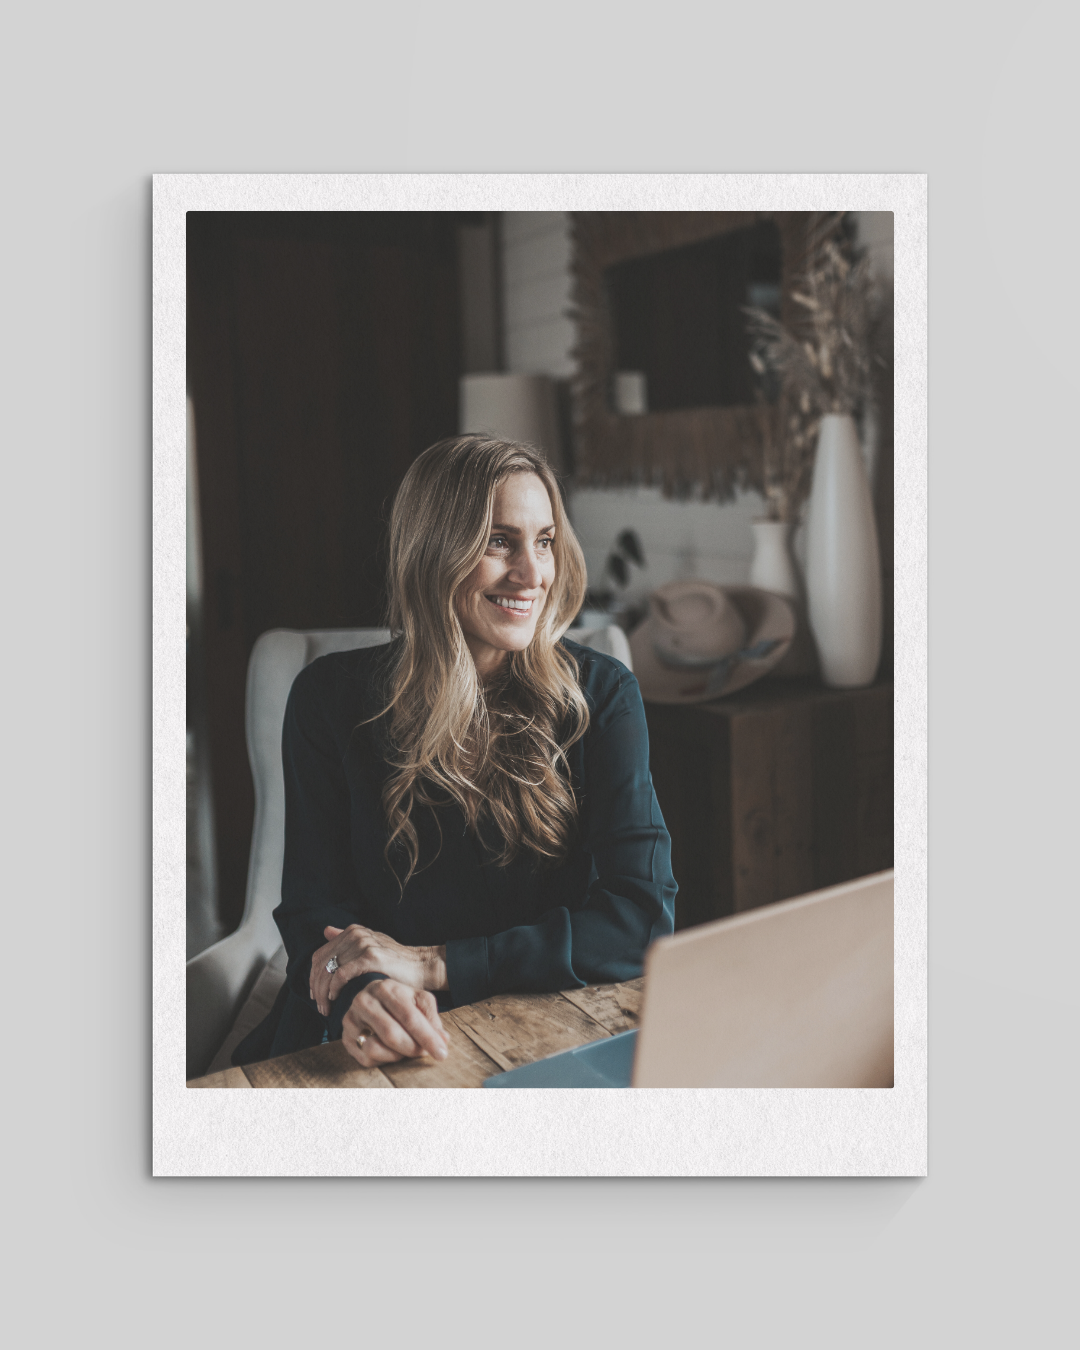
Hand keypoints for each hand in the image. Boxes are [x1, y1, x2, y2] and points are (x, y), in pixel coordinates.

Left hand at [310, 924, 448, 1015]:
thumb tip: (326, 931)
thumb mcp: (370, 946)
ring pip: (329, 971)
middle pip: (322, 964)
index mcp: (353, 932)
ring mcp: (363, 944)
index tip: (314, 994)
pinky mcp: (370, 957)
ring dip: (323, 993)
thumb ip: (348, 939)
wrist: (421, 967)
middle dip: (316, 988)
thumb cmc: (395, 962)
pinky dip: (334, 988)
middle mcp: (356, 935)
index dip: (313, 976)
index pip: (320, 955)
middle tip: (319, 1006)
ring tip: (326, 1008)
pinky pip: (342, 974)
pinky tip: (335, 998)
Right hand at [342, 978, 449, 1067]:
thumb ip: (431, 1017)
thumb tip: (443, 1040)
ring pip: (374, 1048)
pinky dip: (384, 1059)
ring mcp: (351, 1019)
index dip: (427, 1037)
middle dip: (412, 1049)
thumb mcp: (419, 1000)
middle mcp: (364, 1001)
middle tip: (425, 1053)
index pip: (409, 1017)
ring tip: (405, 1048)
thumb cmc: (400, 1000)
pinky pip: (366, 1058)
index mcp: (386, 988)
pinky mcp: (345, 1037)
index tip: (442, 1054)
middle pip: (391, 1035)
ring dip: (396, 1055)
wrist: (371, 997)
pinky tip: (390, 1050)